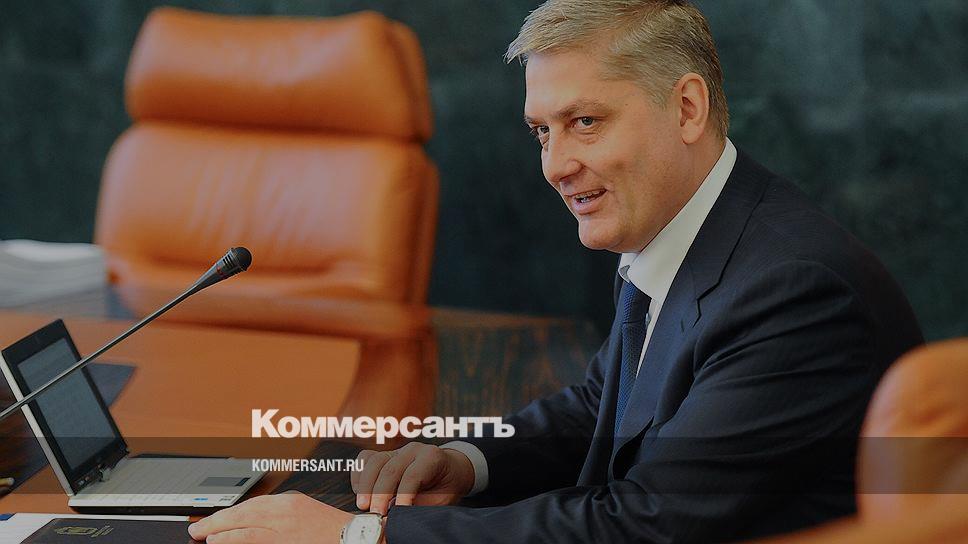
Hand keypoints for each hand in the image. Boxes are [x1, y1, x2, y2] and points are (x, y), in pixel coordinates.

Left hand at [188, 492, 352, 542]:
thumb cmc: (331, 531)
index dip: (230, 513)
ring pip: (246, 524)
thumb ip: (279, 516)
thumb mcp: (304, 514)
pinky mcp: (286, 541)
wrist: (354, 538)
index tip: (215, 519)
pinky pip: (254, 539)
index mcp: (291, 501)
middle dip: (219, 519)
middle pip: (245, 511)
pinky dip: (234, 539)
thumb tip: (251, 524)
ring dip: (220, 530)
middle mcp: (286, 510)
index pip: (253, 504)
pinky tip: (220, 541)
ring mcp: (285, 526)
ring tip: (203, 535)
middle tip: (198, 527)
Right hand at [352, 442, 474, 514]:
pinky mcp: (384, 455)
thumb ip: (420, 506)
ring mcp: (397, 450)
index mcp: (431, 457)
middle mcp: (413, 450)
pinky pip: (365, 459)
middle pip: (390, 469)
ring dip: (366, 486)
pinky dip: (359, 475)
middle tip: (376, 514)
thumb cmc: (445, 488)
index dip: (403, 495)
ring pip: (374, 462)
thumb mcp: (441, 500)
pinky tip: (360, 492)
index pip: (413, 475)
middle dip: (380, 494)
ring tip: (364, 506)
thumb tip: (398, 518)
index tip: (396, 514)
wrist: (449, 472)